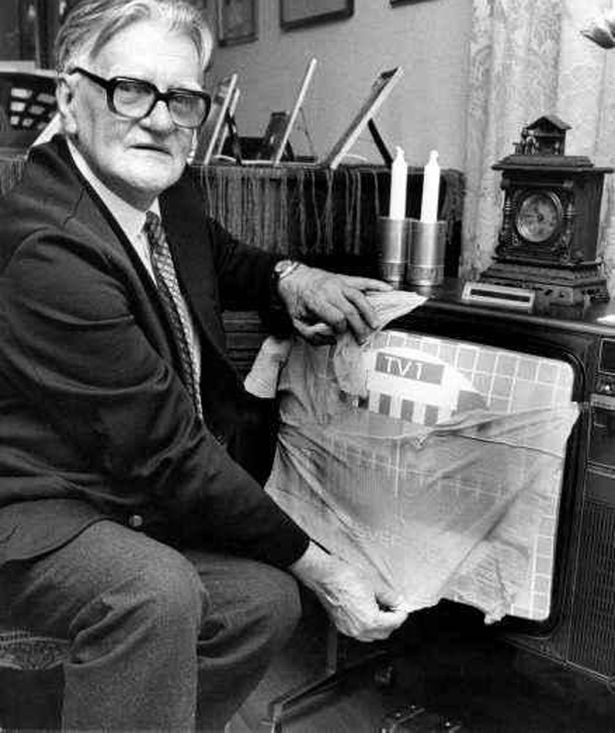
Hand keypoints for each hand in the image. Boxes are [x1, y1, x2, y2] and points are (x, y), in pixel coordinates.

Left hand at [277, 264, 391, 344]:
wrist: (293, 278)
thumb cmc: (296, 301)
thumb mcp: (296, 322)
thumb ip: (312, 335)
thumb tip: (330, 339)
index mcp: (316, 301)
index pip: (336, 318)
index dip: (341, 329)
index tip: (341, 335)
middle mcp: (329, 291)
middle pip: (350, 310)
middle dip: (359, 326)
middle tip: (364, 337)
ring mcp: (339, 283)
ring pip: (359, 296)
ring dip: (370, 311)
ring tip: (376, 323)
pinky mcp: (345, 278)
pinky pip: (363, 281)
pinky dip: (377, 285)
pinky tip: (388, 290)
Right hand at [289, 543, 408, 641]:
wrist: (325, 575)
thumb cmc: (345, 577)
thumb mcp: (374, 584)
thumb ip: (389, 596)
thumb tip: (397, 601)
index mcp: (370, 621)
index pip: (393, 623)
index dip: (401, 614)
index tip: (403, 608)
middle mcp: (359, 629)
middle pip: (384, 633)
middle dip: (391, 622)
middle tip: (395, 609)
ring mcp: (348, 629)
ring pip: (371, 636)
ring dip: (379, 627)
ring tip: (382, 611)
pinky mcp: (340, 625)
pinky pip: (359, 632)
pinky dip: (367, 626)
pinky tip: (368, 613)